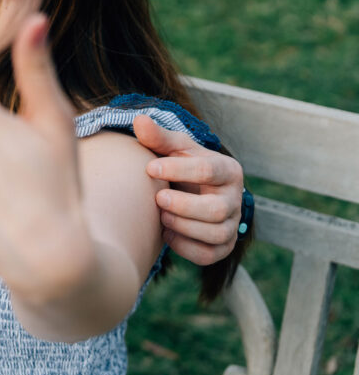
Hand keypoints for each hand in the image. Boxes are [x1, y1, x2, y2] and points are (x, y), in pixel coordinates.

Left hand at [136, 116, 242, 265]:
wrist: (194, 190)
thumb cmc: (182, 165)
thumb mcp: (174, 148)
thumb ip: (158, 137)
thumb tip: (139, 120)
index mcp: (227, 170)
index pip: (208, 170)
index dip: (177, 170)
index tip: (149, 167)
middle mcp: (235, 199)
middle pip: (215, 209)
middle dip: (183, 206)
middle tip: (158, 198)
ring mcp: (232, 224)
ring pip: (215, 234)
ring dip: (182, 227)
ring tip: (161, 216)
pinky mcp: (223, 246)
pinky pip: (209, 255)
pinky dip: (185, 247)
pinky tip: (166, 234)